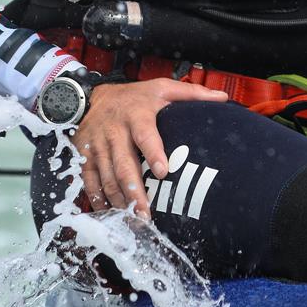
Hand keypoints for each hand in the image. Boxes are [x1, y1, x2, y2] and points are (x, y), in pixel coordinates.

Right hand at [72, 78, 227, 215]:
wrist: (89, 97)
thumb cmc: (132, 96)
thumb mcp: (161, 88)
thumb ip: (191, 93)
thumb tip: (221, 98)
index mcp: (136, 115)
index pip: (145, 135)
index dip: (154, 152)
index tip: (163, 171)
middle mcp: (115, 132)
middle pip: (124, 164)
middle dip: (135, 190)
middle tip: (146, 212)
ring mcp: (98, 146)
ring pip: (107, 177)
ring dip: (119, 200)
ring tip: (132, 219)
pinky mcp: (85, 156)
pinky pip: (90, 180)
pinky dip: (98, 198)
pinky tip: (109, 212)